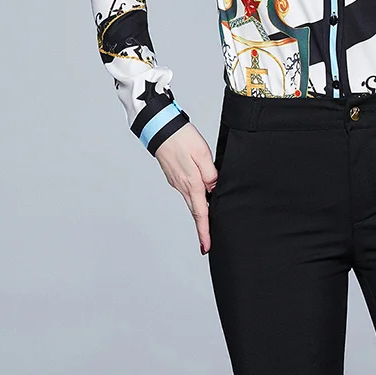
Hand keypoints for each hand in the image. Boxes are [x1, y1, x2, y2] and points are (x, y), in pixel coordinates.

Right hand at [154, 123, 218, 255]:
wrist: (160, 128)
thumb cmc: (182, 138)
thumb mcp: (203, 154)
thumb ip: (211, 174)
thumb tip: (215, 189)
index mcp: (191, 183)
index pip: (201, 213)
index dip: (204, 231)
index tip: (207, 246)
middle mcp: (182, 186)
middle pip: (195, 211)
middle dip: (202, 228)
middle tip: (207, 242)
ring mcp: (177, 181)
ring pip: (191, 201)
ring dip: (199, 214)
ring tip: (206, 224)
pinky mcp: (174, 175)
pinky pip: (187, 191)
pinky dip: (195, 199)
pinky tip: (200, 199)